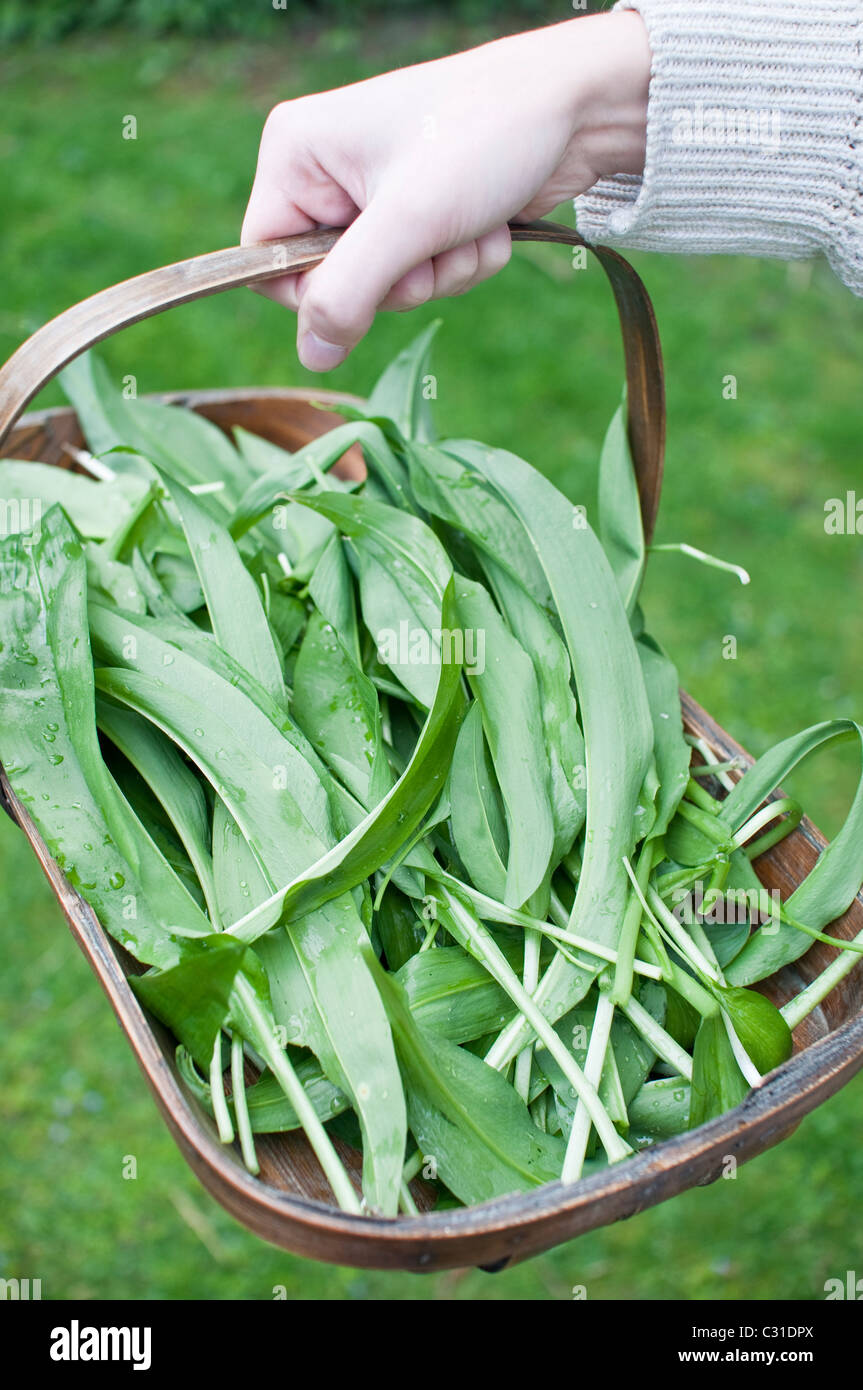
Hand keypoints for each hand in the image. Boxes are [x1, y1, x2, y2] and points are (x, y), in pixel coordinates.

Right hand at [241, 12, 649, 370]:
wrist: (574, 106)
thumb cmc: (483, 137)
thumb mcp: (407, 222)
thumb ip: (348, 293)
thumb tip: (311, 357)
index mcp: (296, 155)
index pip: (267, 260)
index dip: (316, 291)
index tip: (371, 280)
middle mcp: (328, 174)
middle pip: (335, 284)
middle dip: (400, 279)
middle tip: (435, 241)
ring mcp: (376, 196)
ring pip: (387, 287)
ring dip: (440, 272)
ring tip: (471, 223)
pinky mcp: (421, 213)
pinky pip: (425, 274)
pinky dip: (462, 261)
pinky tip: (488, 223)